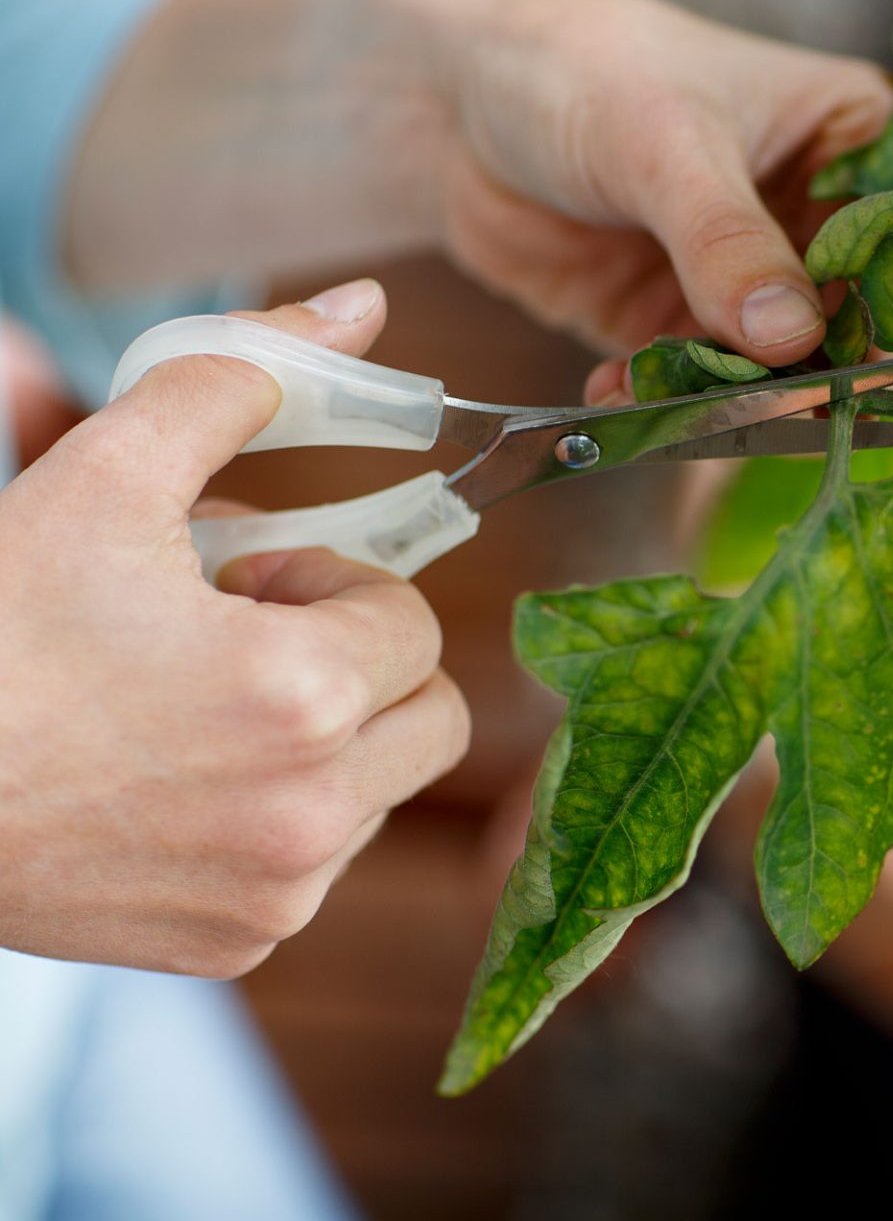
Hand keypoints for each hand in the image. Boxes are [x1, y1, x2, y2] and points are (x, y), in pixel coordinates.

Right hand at [0, 282, 469, 977]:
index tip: (245, 582)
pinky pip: (316, 867)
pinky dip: (277, 819)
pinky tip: (177, 781)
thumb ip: (243, 378)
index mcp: (302, 695)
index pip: (410, 620)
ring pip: (381, 791)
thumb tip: (361, 308)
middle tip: (243, 639)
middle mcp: (311, 812)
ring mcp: (277, 892)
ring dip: (325, 739)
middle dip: (355, 663)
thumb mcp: (105, 475)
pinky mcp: (237, 944)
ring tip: (201, 707)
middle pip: (428, 714)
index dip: (331, 587)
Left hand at [65, 0, 892, 368]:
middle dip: (821, 374)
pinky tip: (614, 392)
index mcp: (854, 141)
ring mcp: (750, 283)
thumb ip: (727, 241)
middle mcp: (818, 218)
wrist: (446, 104)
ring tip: (675, 402)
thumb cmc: (576, 70)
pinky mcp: (682, 328)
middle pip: (859, 321)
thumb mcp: (662, 142)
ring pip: (779, 370)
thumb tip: (794, 339)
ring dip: (730, 399)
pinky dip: (662, 404)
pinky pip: (698, 388)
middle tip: (780, 409)